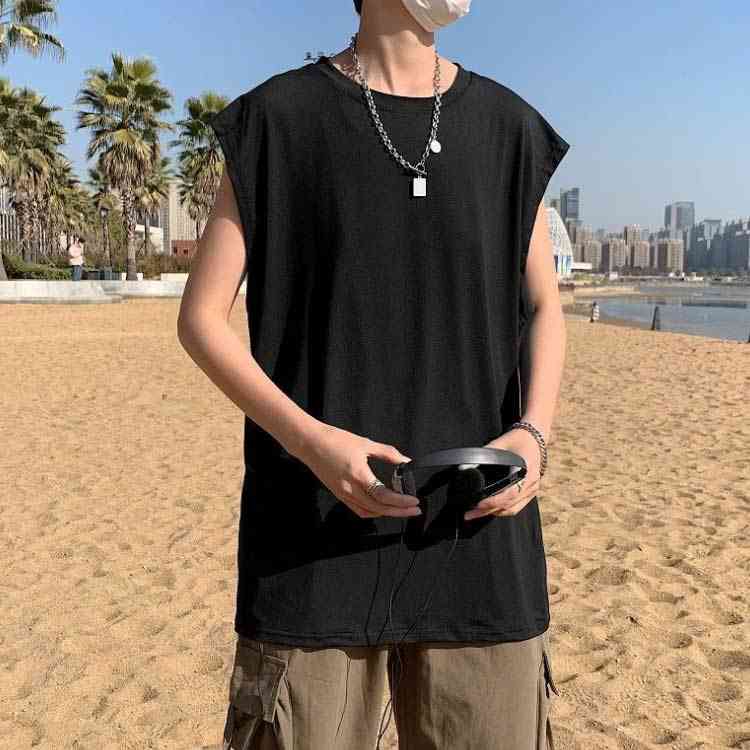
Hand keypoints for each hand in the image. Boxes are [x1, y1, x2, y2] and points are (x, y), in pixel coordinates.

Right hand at [294, 423, 421, 518]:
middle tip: (415, 510)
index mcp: (358, 475)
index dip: (401, 501)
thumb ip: (388, 454)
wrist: (310, 443)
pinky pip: (359, 510)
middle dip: (399, 511)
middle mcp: (350, 489)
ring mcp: (343, 494)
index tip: (414, 501)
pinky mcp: (339, 495)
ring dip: (387, 513)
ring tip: (402, 510)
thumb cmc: (335, 440)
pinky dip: (373, 512)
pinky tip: (382, 507)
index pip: (383, 495)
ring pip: (369, 512)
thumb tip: (406, 461)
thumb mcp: (365, 443)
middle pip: (379, 508)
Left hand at [463, 428, 541, 520]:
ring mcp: (532, 490)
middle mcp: (532, 484)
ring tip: (475, 514)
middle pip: (509, 506)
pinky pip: (516, 506)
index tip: (477, 505)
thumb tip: (464, 467)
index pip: (509, 495)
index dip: (493, 502)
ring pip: (512, 509)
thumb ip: (483, 455)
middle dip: (487, 512)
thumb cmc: (516, 439)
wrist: (533, 437)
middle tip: (468, 514)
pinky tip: (489, 510)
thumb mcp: (499, 444)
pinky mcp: (529, 492)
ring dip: (493, 513)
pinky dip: (502, 510)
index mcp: (528, 473)